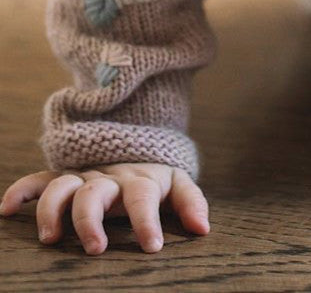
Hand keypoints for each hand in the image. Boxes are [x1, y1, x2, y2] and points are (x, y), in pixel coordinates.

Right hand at [0, 163, 209, 254]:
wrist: (137, 150)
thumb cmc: (157, 181)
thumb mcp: (178, 185)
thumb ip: (192, 203)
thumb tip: (203, 229)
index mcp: (140, 181)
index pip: (143, 197)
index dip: (147, 221)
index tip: (152, 247)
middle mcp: (110, 178)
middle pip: (96, 192)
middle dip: (91, 220)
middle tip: (95, 249)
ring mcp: (85, 177)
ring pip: (64, 186)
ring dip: (53, 209)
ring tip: (49, 239)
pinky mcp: (64, 178)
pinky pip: (39, 179)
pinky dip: (22, 190)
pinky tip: (7, 209)